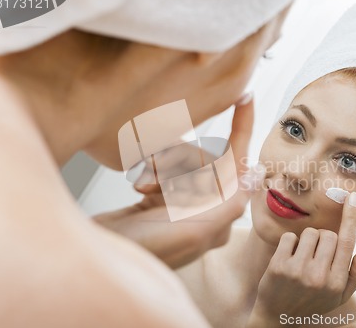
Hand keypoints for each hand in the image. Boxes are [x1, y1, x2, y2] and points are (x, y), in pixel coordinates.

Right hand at [94, 93, 263, 268]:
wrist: (99, 258)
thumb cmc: (143, 250)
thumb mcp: (193, 231)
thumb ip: (229, 203)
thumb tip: (257, 175)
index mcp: (219, 215)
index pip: (237, 165)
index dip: (243, 129)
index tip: (246, 97)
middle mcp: (206, 209)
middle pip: (204, 158)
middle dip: (179, 158)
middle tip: (154, 174)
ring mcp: (183, 204)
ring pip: (182, 160)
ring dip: (160, 167)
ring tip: (141, 187)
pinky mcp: (161, 199)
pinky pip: (164, 168)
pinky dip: (150, 172)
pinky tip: (138, 189)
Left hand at [248, 192, 355, 326]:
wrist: (277, 318)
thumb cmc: (312, 303)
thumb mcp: (339, 296)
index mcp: (337, 282)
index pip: (347, 241)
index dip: (350, 217)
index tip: (351, 197)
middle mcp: (319, 276)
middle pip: (328, 234)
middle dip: (323, 239)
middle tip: (315, 255)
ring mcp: (298, 271)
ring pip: (309, 233)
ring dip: (306, 240)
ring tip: (302, 257)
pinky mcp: (279, 266)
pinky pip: (290, 237)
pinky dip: (290, 243)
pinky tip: (288, 258)